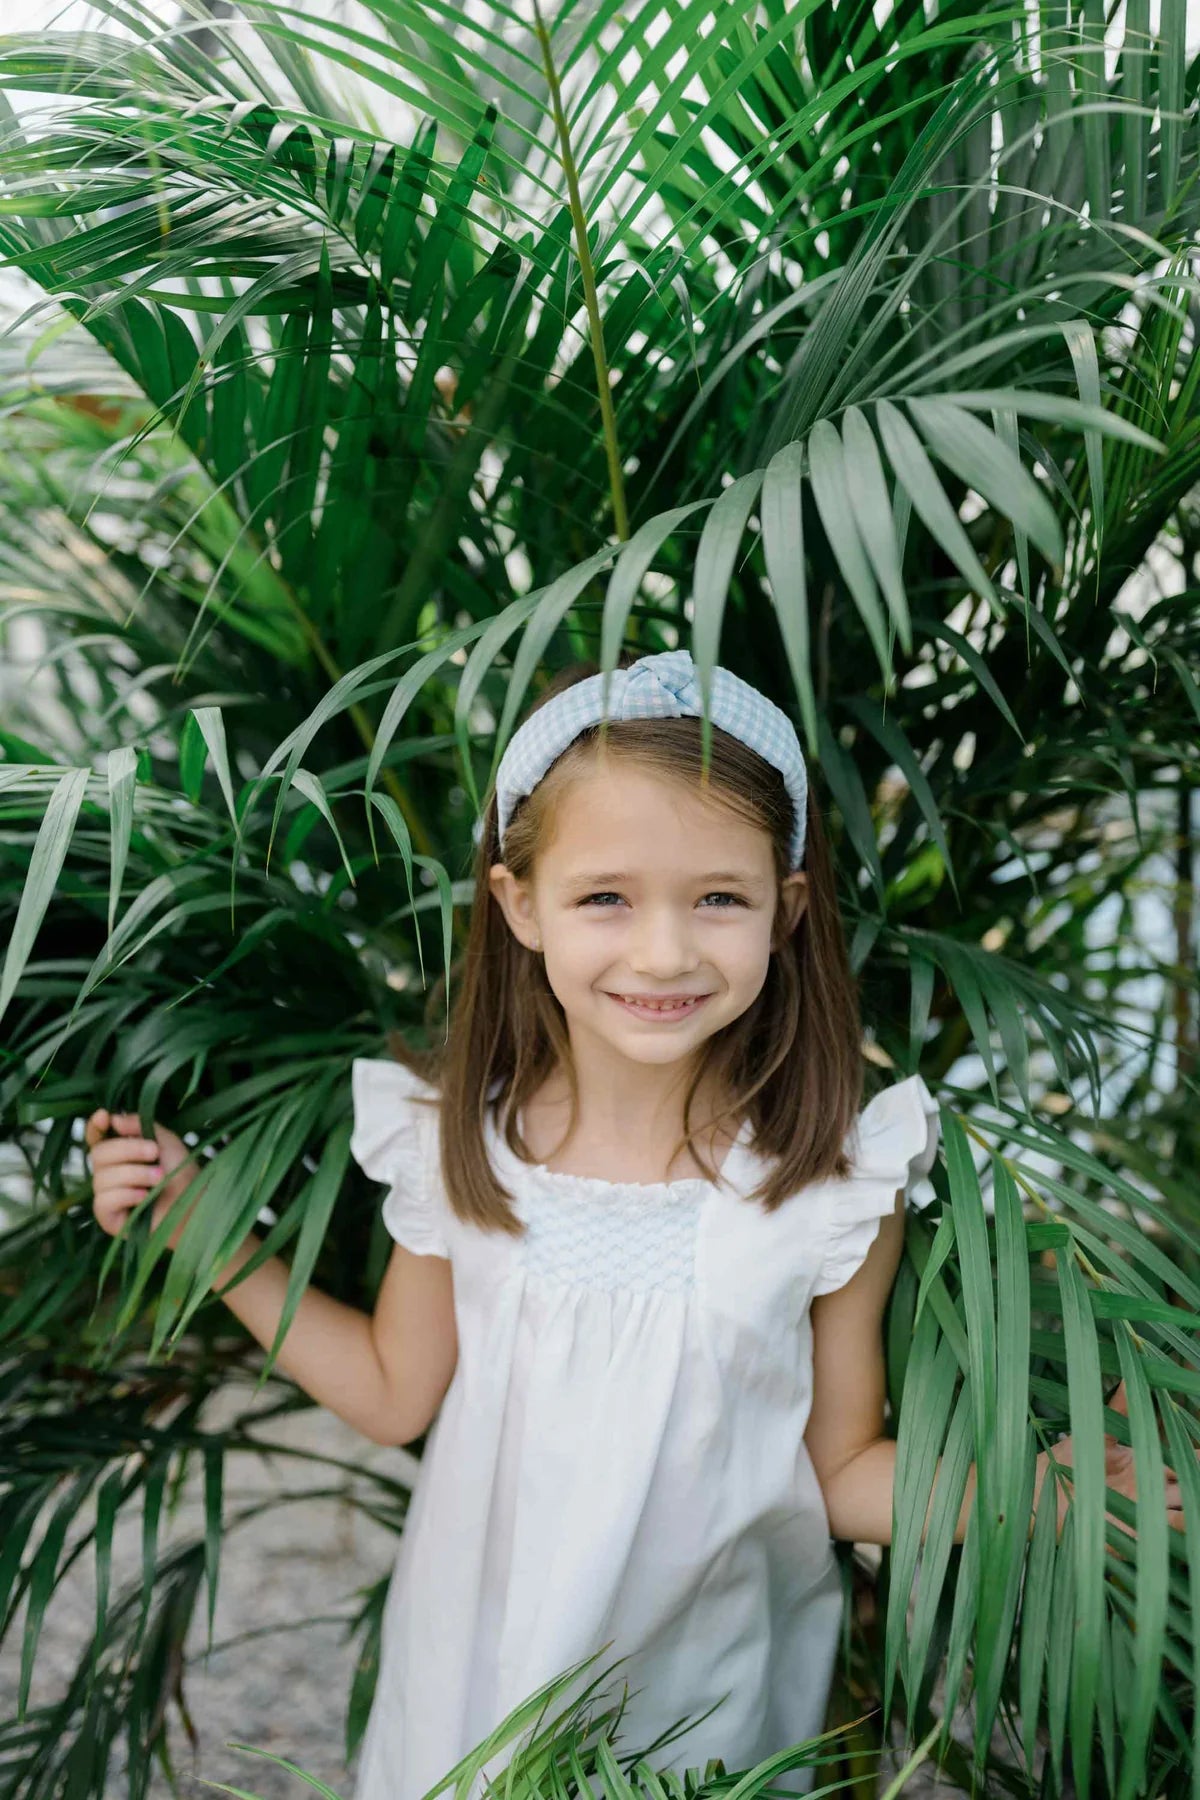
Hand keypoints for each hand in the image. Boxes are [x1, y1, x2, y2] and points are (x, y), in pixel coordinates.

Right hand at [85, 1110, 197, 1250]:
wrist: (196, 1205)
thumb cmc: (183, 1173)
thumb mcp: (165, 1141)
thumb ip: (139, 1125)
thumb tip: (113, 1118)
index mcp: (120, 1153)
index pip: (96, 1138)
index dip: (94, 1127)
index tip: (104, 1116)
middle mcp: (110, 1173)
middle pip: (98, 1154)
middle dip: (128, 1150)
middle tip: (155, 1152)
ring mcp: (108, 1197)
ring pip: (102, 1178)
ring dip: (135, 1174)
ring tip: (160, 1178)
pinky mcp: (109, 1219)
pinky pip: (104, 1201)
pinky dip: (126, 1195)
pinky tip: (145, 1197)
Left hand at [1036, 1380, 1187, 1541]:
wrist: (1038, 1492)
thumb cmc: (1067, 1462)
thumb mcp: (1097, 1431)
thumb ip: (1119, 1407)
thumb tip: (1133, 1372)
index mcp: (1145, 1465)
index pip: (1185, 1458)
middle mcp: (1150, 1490)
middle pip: (1189, 1482)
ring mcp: (1145, 1514)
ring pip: (1186, 1507)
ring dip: (1196, 1498)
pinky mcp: (1135, 1535)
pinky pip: (1168, 1533)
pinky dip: (1185, 1526)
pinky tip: (1191, 1516)